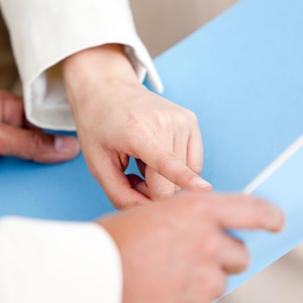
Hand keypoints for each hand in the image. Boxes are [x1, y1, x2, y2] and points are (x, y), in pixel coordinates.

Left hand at [0, 90, 79, 215]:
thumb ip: (30, 142)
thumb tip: (67, 146)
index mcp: (2, 110)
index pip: (43, 120)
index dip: (62, 132)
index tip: (86, 145)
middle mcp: (2, 135)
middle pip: (41, 148)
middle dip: (55, 161)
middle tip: (81, 173)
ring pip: (31, 171)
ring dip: (42, 182)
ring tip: (69, 192)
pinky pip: (17, 190)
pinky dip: (27, 196)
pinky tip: (44, 203)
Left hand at [61, 44, 211, 208]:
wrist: (108, 88)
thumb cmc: (100, 126)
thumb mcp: (98, 165)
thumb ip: (120, 196)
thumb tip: (149, 213)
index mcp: (137, 132)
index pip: (165, 162)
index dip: (184, 179)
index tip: (204, 190)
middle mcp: (165, 122)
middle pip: (172, 183)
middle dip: (153, 191)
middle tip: (132, 177)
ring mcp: (182, 120)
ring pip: (186, 177)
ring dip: (165, 181)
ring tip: (143, 163)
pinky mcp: (192, 121)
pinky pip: (193, 164)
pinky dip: (178, 169)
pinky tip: (157, 157)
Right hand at [97, 192, 284, 302]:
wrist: (82, 286)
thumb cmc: (107, 247)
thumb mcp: (149, 215)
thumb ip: (187, 222)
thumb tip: (209, 234)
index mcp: (196, 212)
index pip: (251, 210)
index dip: (267, 216)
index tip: (274, 221)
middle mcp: (208, 244)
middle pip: (238, 253)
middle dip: (219, 257)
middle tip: (186, 260)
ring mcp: (205, 283)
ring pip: (218, 284)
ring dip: (199, 283)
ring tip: (162, 282)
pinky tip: (159, 301)